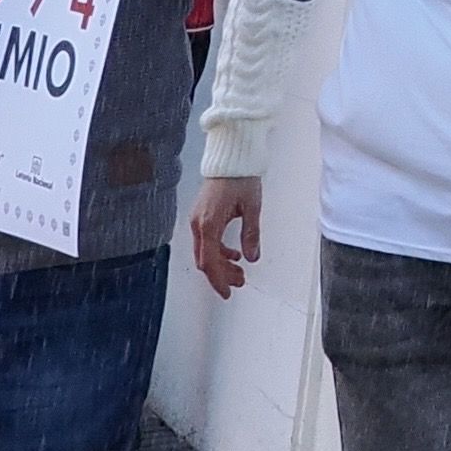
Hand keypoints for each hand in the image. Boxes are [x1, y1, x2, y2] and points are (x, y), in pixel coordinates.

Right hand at [188, 176, 262, 298]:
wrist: (230, 158)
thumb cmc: (240, 178)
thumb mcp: (252, 208)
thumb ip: (251, 235)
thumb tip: (252, 257)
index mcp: (208, 223)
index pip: (210, 261)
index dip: (218, 280)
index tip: (227, 293)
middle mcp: (198, 223)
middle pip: (205, 260)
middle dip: (221, 275)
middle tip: (240, 282)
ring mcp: (197, 220)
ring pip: (205, 252)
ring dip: (221, 264)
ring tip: (239, 272)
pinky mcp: (201, 216)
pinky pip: (206, 241)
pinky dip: (219, 251)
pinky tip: (233, 254)